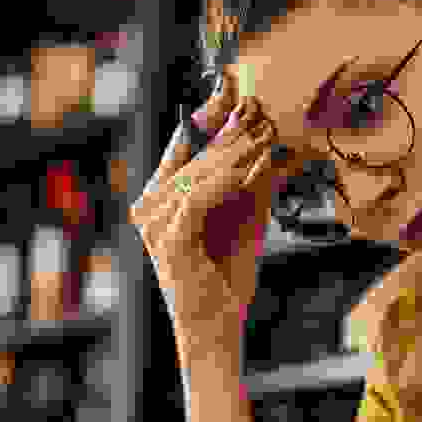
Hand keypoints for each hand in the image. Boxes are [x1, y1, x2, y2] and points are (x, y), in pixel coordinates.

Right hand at [128, 78, 287, 366]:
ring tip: (265, 133)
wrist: (216, 331)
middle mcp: (151, 207)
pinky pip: (199, 197)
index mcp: (162, 199)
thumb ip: (251, 184)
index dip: (210, 116)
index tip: (237, 90)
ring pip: (198, 172)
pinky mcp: (167, 238)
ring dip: (234, 151)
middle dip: (229, 130)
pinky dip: (228, 179)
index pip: (185, 146)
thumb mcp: (245, 221)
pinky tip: (253, 166)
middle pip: (192, 154)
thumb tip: (269, 141)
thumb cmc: (227, 280)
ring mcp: (154, 222)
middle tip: (260, 107)